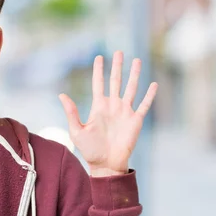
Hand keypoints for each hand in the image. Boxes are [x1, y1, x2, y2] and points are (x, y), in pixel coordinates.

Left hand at [59, 51, 156, 175]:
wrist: (106, 164)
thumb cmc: (90, 150)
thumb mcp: (77, 131)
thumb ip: (71, 112)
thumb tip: (61, 95)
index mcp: (98, 107)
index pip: (98, 84)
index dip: (98, 71)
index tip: (99, 57)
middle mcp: (113, 106)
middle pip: (116, 81)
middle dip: (118, 66)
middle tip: (119, 52)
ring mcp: (125, 112)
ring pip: (131, 88)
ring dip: (134, 75)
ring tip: (137, 61)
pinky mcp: (135, 121)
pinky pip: (144, 105)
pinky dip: (149, 95)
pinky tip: (153, 84)